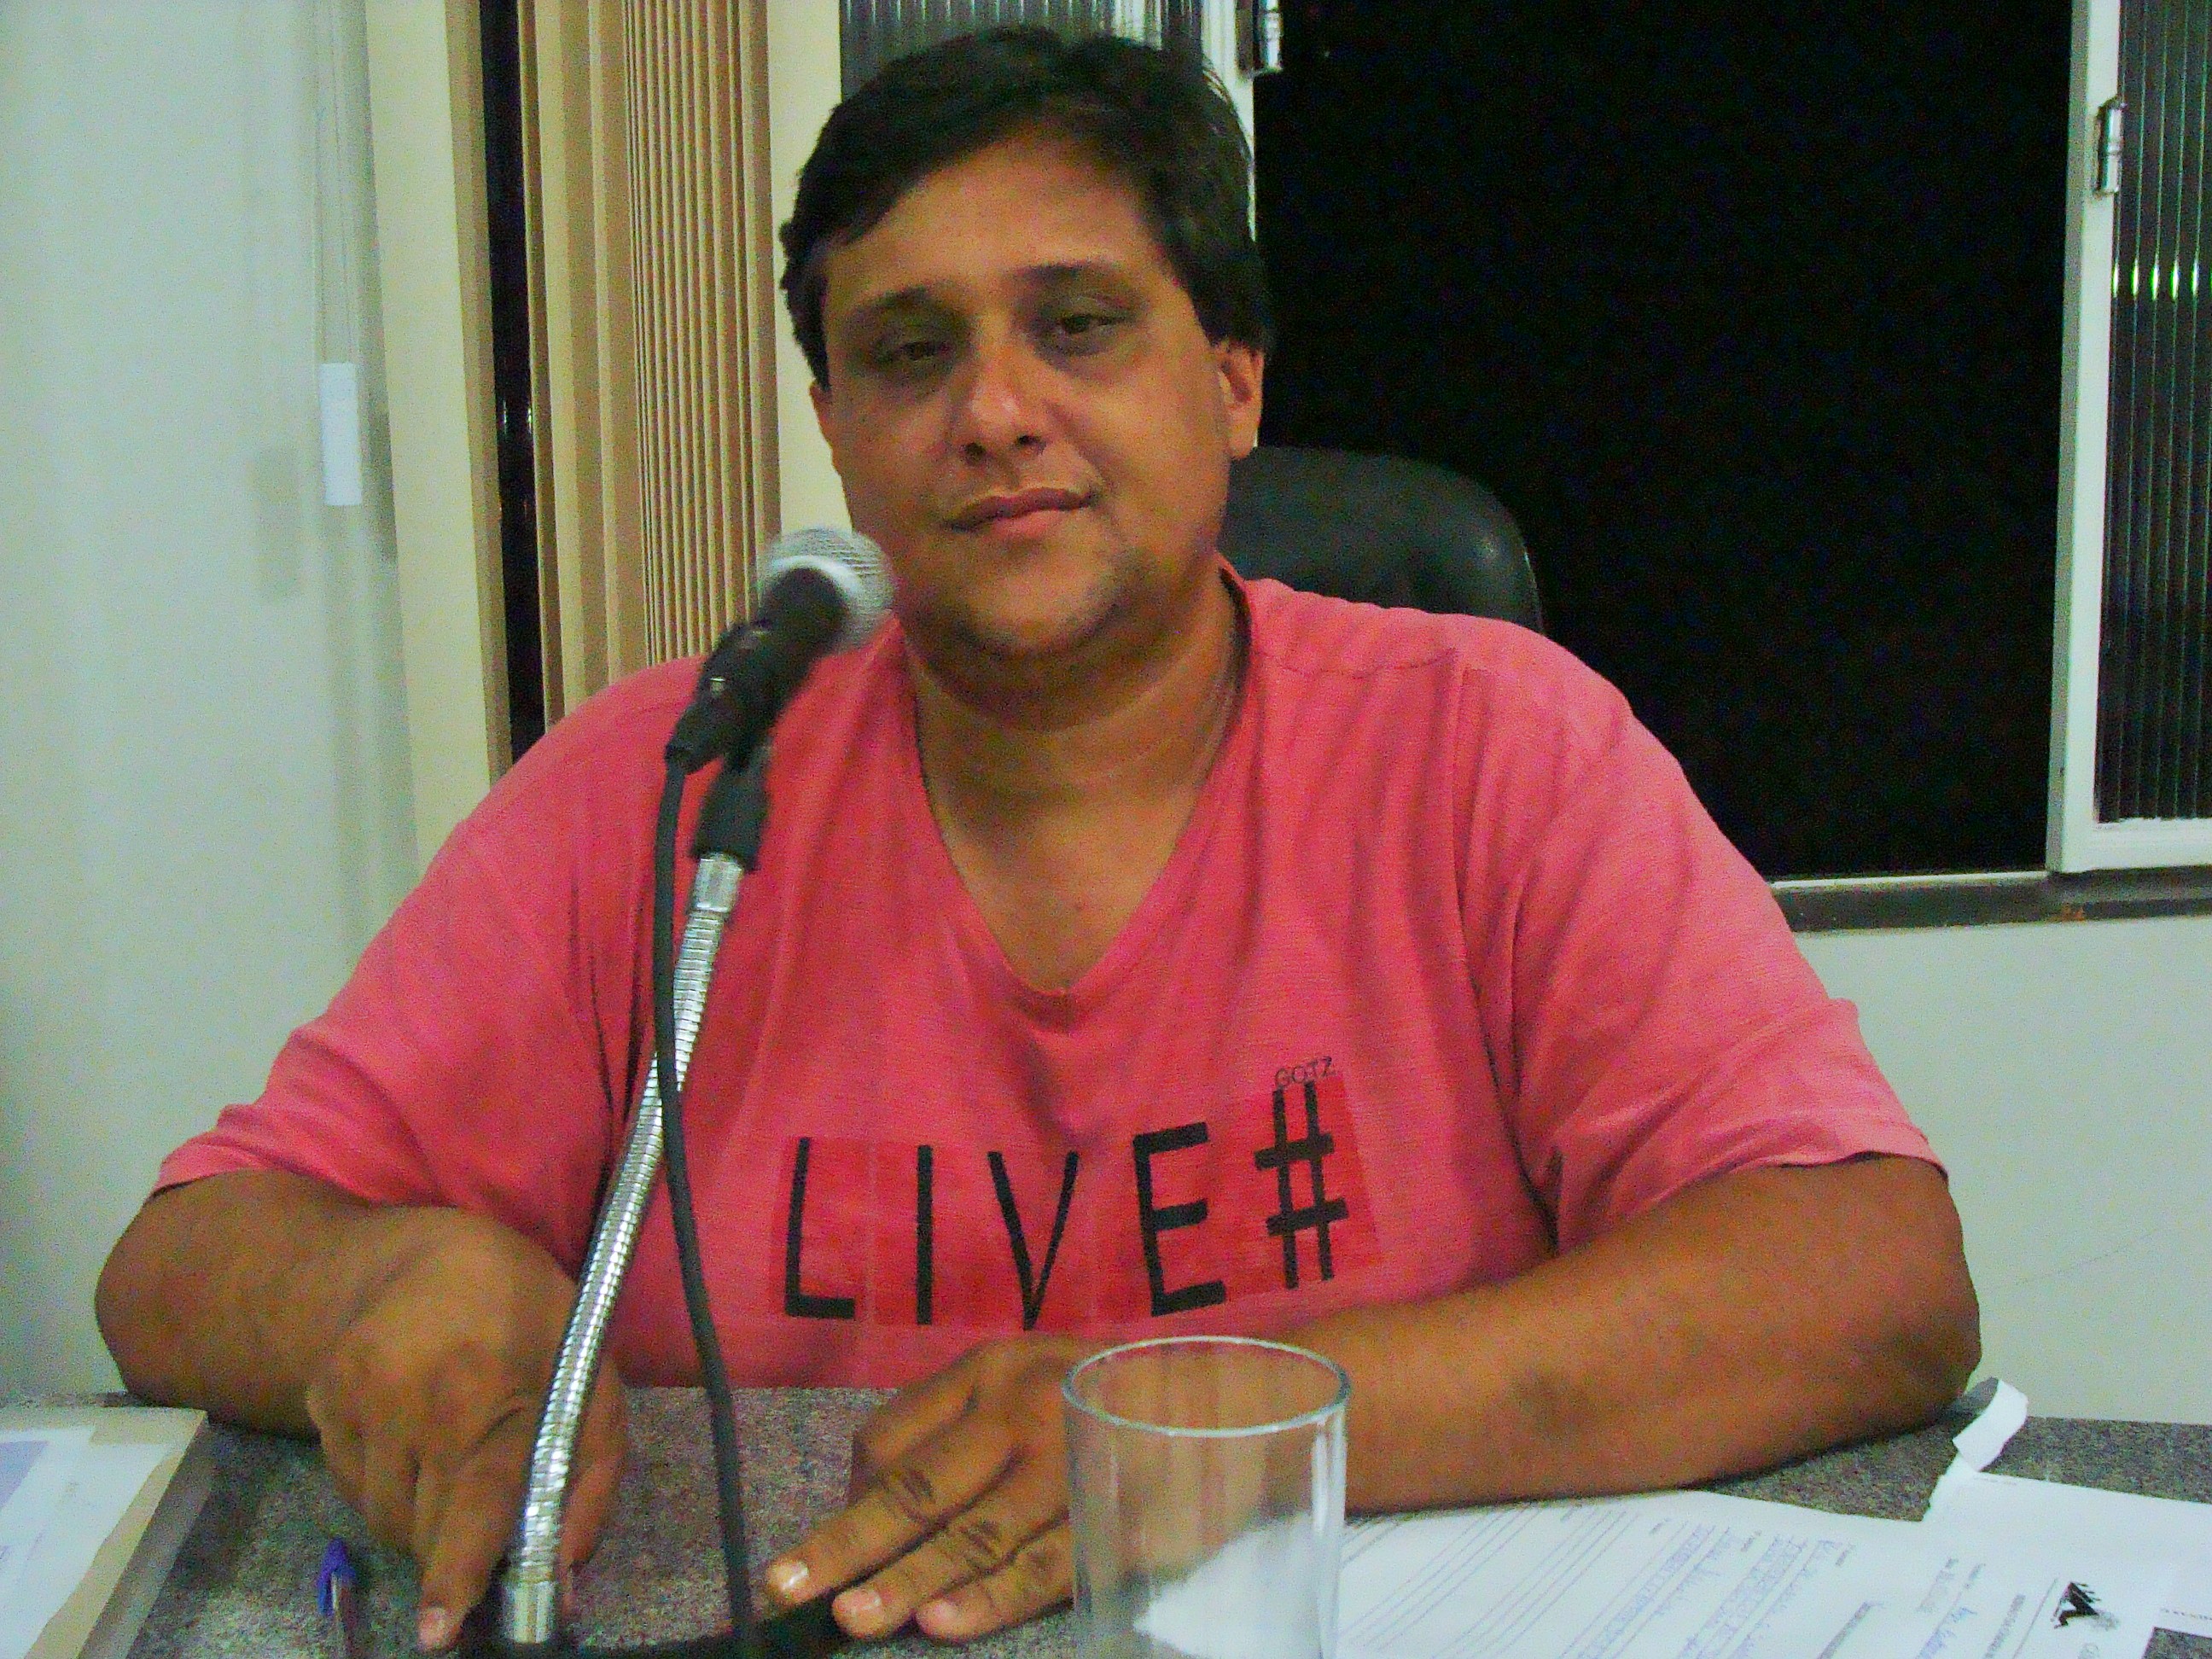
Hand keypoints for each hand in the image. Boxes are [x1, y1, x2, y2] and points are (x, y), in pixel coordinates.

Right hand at [300, 1208, 626, 1649]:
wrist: (426, 1251)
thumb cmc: (526, 1313)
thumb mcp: (588, 1370)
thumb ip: (591, 1469)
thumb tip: (568, 1564)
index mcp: (493, 1389)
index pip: (476, 1500)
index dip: (461, 1569)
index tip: (441, 1627)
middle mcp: (417, 1399)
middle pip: (424, 1524)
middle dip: (450, 1552)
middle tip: (471, 1541)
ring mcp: (360, 1399)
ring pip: (382, 1514)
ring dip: (416, 1518)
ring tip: (448, 1459)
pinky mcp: (322, 1398)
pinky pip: (348, 1483)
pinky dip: (382, 1485)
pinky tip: (410, 1436)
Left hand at [762, 1335, 1097, 1641]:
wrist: (1228, 1400)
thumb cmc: (1098, 1397)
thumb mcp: (1021, 1378)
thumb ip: (949, 1426)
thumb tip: (865, 1497)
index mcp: (990, 1372)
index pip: (893, 1437)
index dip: (847, 1502)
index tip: (810, 1560)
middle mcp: (1022, 1411)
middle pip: (921, 1485)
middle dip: (850, 1543)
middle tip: (788, 1588)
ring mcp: (1069, 1467)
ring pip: (976, 1533)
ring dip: (910, 1579)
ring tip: (854, 1618)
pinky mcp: (1114, 1520)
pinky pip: (1045, 1568)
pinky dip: (993, 1597)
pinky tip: (945, 1623)